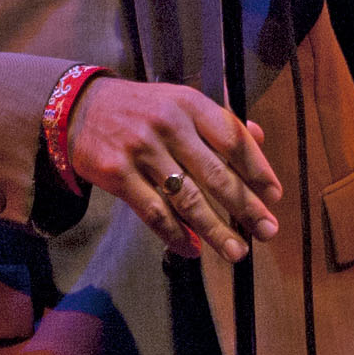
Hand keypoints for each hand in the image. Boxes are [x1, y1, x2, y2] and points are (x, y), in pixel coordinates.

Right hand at [67, 76, 281, 261]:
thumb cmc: (140, 109)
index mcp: (189, 104)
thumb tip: (258, 137)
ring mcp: (141, 149)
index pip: (232, 139)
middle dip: (246, 207)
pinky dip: (175, 235)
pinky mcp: (116, 173)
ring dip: (215, 230)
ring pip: (187, 199)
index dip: (258, 169)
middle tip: (267, 231)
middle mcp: (168, 124)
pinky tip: (191, 250)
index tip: (274, 196)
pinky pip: (153, 212)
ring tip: (236, 252)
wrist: (79, 108)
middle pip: (215, 174)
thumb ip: (217, 121)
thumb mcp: (179, 102)